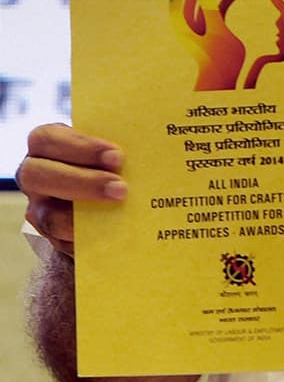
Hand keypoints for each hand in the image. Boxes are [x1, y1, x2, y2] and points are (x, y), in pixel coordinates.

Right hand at [15, 123, 126, 255]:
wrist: (104, 193)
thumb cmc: (108, 159)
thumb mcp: (108, 147)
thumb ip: (117, 147)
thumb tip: (152, 147)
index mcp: (46, 143)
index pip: (47, 139)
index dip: (80, 147)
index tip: (117, 156)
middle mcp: (34, 174)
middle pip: (37, 175)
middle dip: (82, 181)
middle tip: (121, 188)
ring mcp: (38, 207)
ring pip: (47, 215)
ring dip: (84, 215)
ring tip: (118, 212)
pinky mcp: (50, 235)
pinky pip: (60, 242)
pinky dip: (86, 238)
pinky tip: (111, 233)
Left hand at [171, 0, 244, 88]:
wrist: (223, 77)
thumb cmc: (217, 58)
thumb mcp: (215, 33)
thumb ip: (210, 11)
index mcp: (186, 25)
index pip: (181, 0)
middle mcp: (192, 25)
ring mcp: (204, 28)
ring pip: (208, 4)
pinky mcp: (215, 32)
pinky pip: (218, 12)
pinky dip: (224, 2)